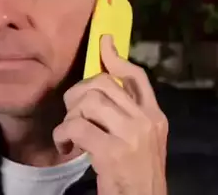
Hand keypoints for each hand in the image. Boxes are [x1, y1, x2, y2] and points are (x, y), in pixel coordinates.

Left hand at [53, 35, 167, 194]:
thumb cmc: (138, 175)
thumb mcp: (142, 141)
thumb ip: (128, 115)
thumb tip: (101, 88)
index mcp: (155, 117)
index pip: (136, 78)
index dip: (117, 58)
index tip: (104, 42)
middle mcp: (146, 122)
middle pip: (103, 84)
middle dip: (78, 94)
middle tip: (72, 112)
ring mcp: (131, 136)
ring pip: (89, 102)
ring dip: (70, 117)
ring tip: (70, 135)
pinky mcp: (112, 152)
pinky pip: (76, 127)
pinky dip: (62, 136)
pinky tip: (66, 147)